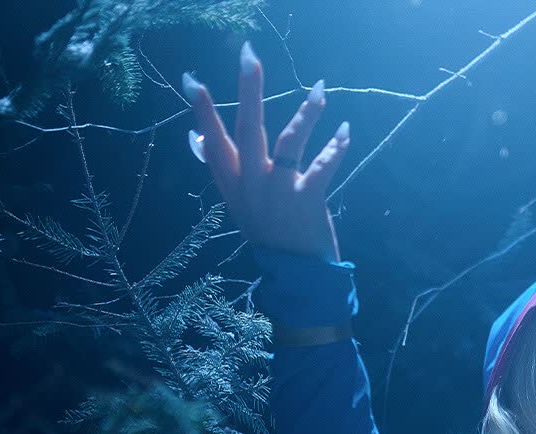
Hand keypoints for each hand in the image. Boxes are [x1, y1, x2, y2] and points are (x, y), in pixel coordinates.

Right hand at [184, 43, 349, 261]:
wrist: (297, 276)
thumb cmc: (269, 233)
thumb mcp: (238, 203)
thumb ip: (221, 169)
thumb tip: (196, 136)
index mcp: (233, 184)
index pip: (212, 142)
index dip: (202, 112)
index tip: (191, 80)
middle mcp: (251, 185)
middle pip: (247, 130)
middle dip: (249, 91)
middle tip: (249, 56)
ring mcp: (278, 192)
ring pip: (289, 141)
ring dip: (306, 113)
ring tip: (319, 89)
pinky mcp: (306, 200)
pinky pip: (322, 165)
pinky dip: (335, 146)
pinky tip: (344, 129)